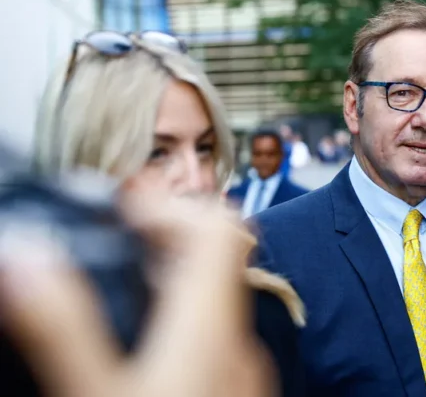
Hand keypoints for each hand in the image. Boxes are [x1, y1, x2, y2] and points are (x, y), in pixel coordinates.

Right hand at [0, 189, 274, 396]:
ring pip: (212, 305)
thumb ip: (61, 326)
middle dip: (162, 245)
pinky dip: (178, 328)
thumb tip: (25, 257)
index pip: (216, 231)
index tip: (122, 210)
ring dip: (168, 288)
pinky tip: (138, 357)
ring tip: (112, 297)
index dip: (171, 206)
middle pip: (214, 264)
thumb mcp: (93, 393)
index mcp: (208, 328)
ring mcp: (240, 373)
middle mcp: (236, 344)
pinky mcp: (235, 396)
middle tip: (108, 248)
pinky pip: (213, 342)